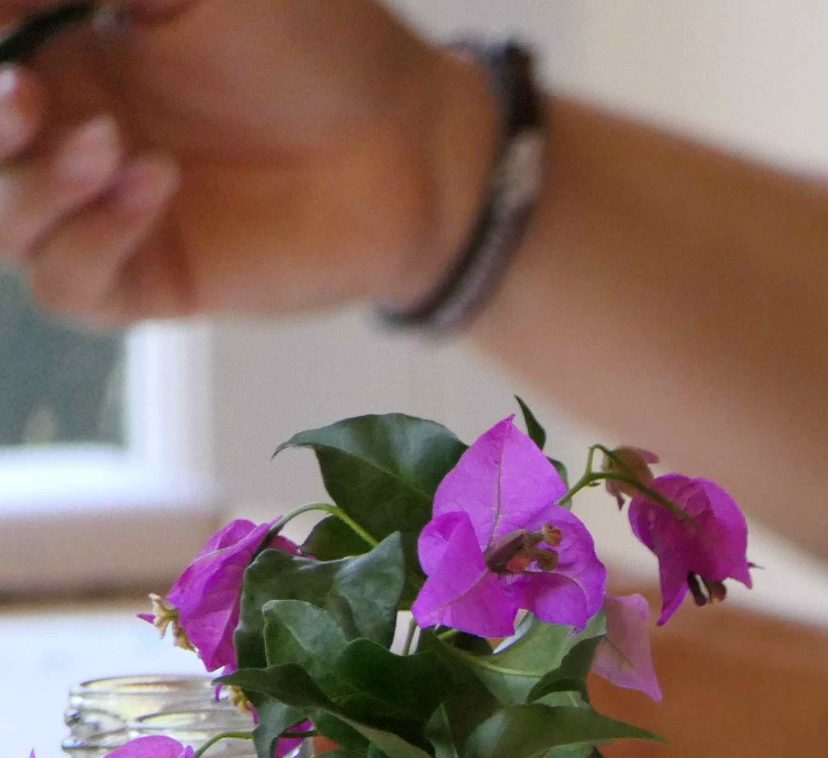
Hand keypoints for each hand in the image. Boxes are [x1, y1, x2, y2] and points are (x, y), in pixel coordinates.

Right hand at [0, 0, 495, 322]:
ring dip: (33, 182)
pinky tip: (158, 185)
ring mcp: (102, 210)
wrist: (414, 142)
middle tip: (22, 94)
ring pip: (0, 220)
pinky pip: (70, 281)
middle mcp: (66, 129)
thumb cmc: (316, 43)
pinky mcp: (150, 279)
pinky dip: (94, 236)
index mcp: (59, 47)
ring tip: (111, 143)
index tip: (4, 33)